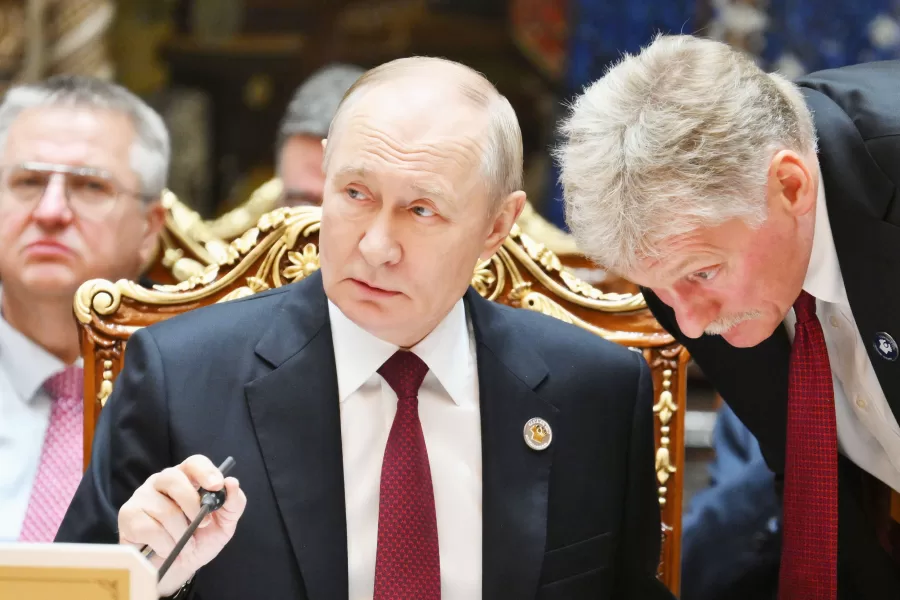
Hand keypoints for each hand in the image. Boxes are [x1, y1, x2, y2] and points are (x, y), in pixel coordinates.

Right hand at [118, 455, 246, 595]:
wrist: (178, 568)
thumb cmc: (201, 539)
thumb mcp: (224, 523)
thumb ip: (234, 503)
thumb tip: (232, 482)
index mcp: (187, 478)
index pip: (194, 462)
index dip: (205, 471)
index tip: (216, 486)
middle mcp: (162, 481)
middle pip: (173, 478)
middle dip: (192, 505)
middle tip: (202, 524)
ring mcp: (143, 496)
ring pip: (165, 510)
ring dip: (181, 535)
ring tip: (185, 545)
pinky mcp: (128, 515)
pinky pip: (150, 528)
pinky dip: (165, 544)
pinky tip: (167, 549)